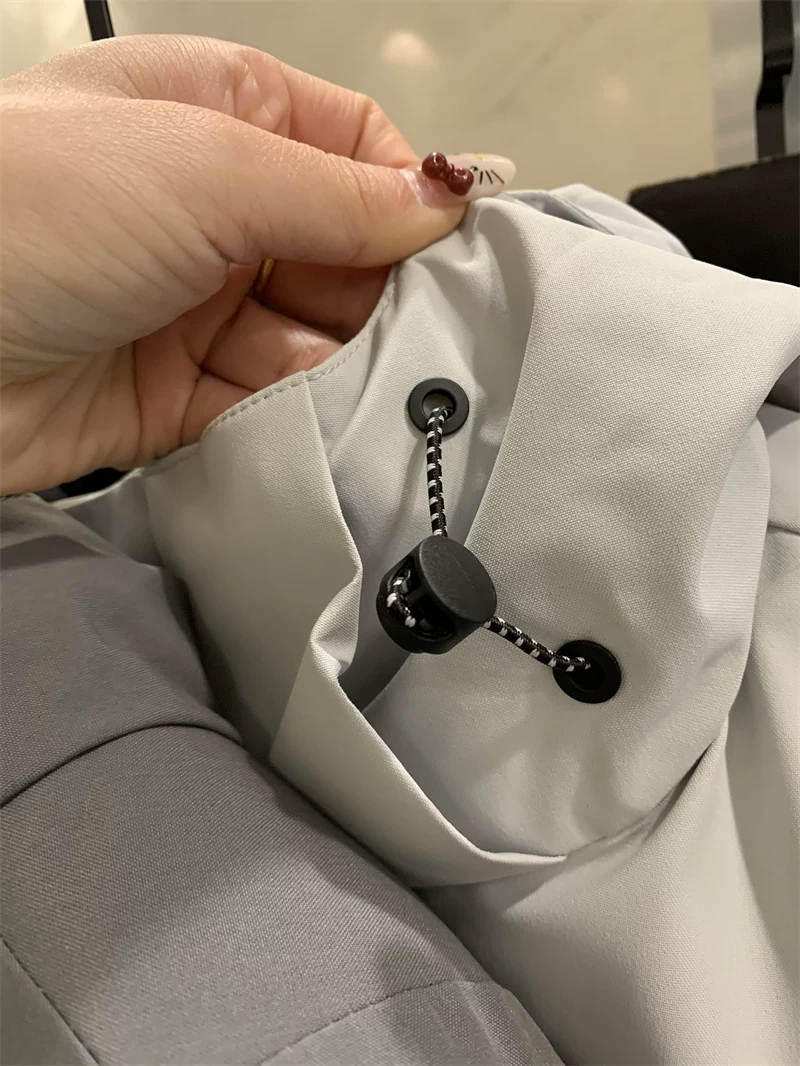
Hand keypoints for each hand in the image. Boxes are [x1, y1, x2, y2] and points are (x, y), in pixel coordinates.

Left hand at [0, 35, 494, 493]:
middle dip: (373, 294)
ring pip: (311, 337)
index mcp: (214, 115)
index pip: (351, 151)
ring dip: (334, 361)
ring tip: (331, 375)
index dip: (405, 199)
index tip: (445, 250)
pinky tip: (298, 413)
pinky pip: (267, 403)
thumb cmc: (16, 213)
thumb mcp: (205, 167)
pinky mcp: (174, 393)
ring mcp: (190, 304)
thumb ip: (337, 190)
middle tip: (396, 328)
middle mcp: (206, 209)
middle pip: (342, 254)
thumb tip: (443, 197)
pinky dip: (292, 412)